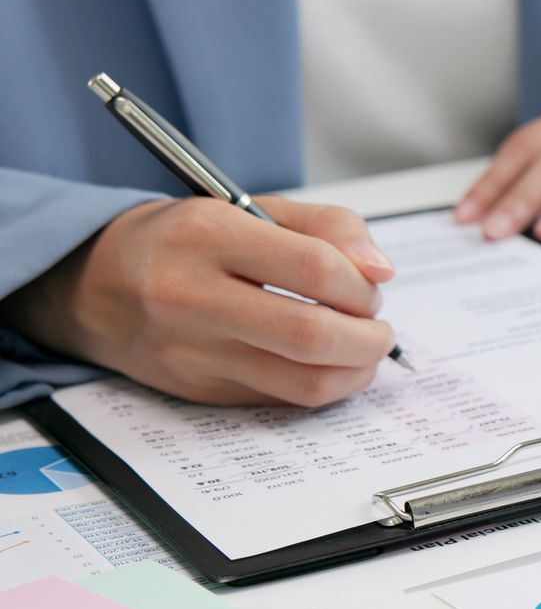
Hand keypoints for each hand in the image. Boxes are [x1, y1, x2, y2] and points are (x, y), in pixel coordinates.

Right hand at [0, 196, 396, 406]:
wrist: (91, 285)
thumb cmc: (182, 242)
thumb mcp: (248, 209)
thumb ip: (327, 228)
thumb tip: (381, 271)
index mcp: (207, 235)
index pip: (314, 268)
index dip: (361, 286)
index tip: (371, 289)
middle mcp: (190, 295)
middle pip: (311, 335)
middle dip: (369, 338)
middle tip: (379, 329)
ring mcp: (190, 351)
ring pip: (303, 382)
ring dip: (355, 372)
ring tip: (362, 350)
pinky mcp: (197, 390)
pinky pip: (281, 400)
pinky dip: (321, 387)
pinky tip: (325, 365)